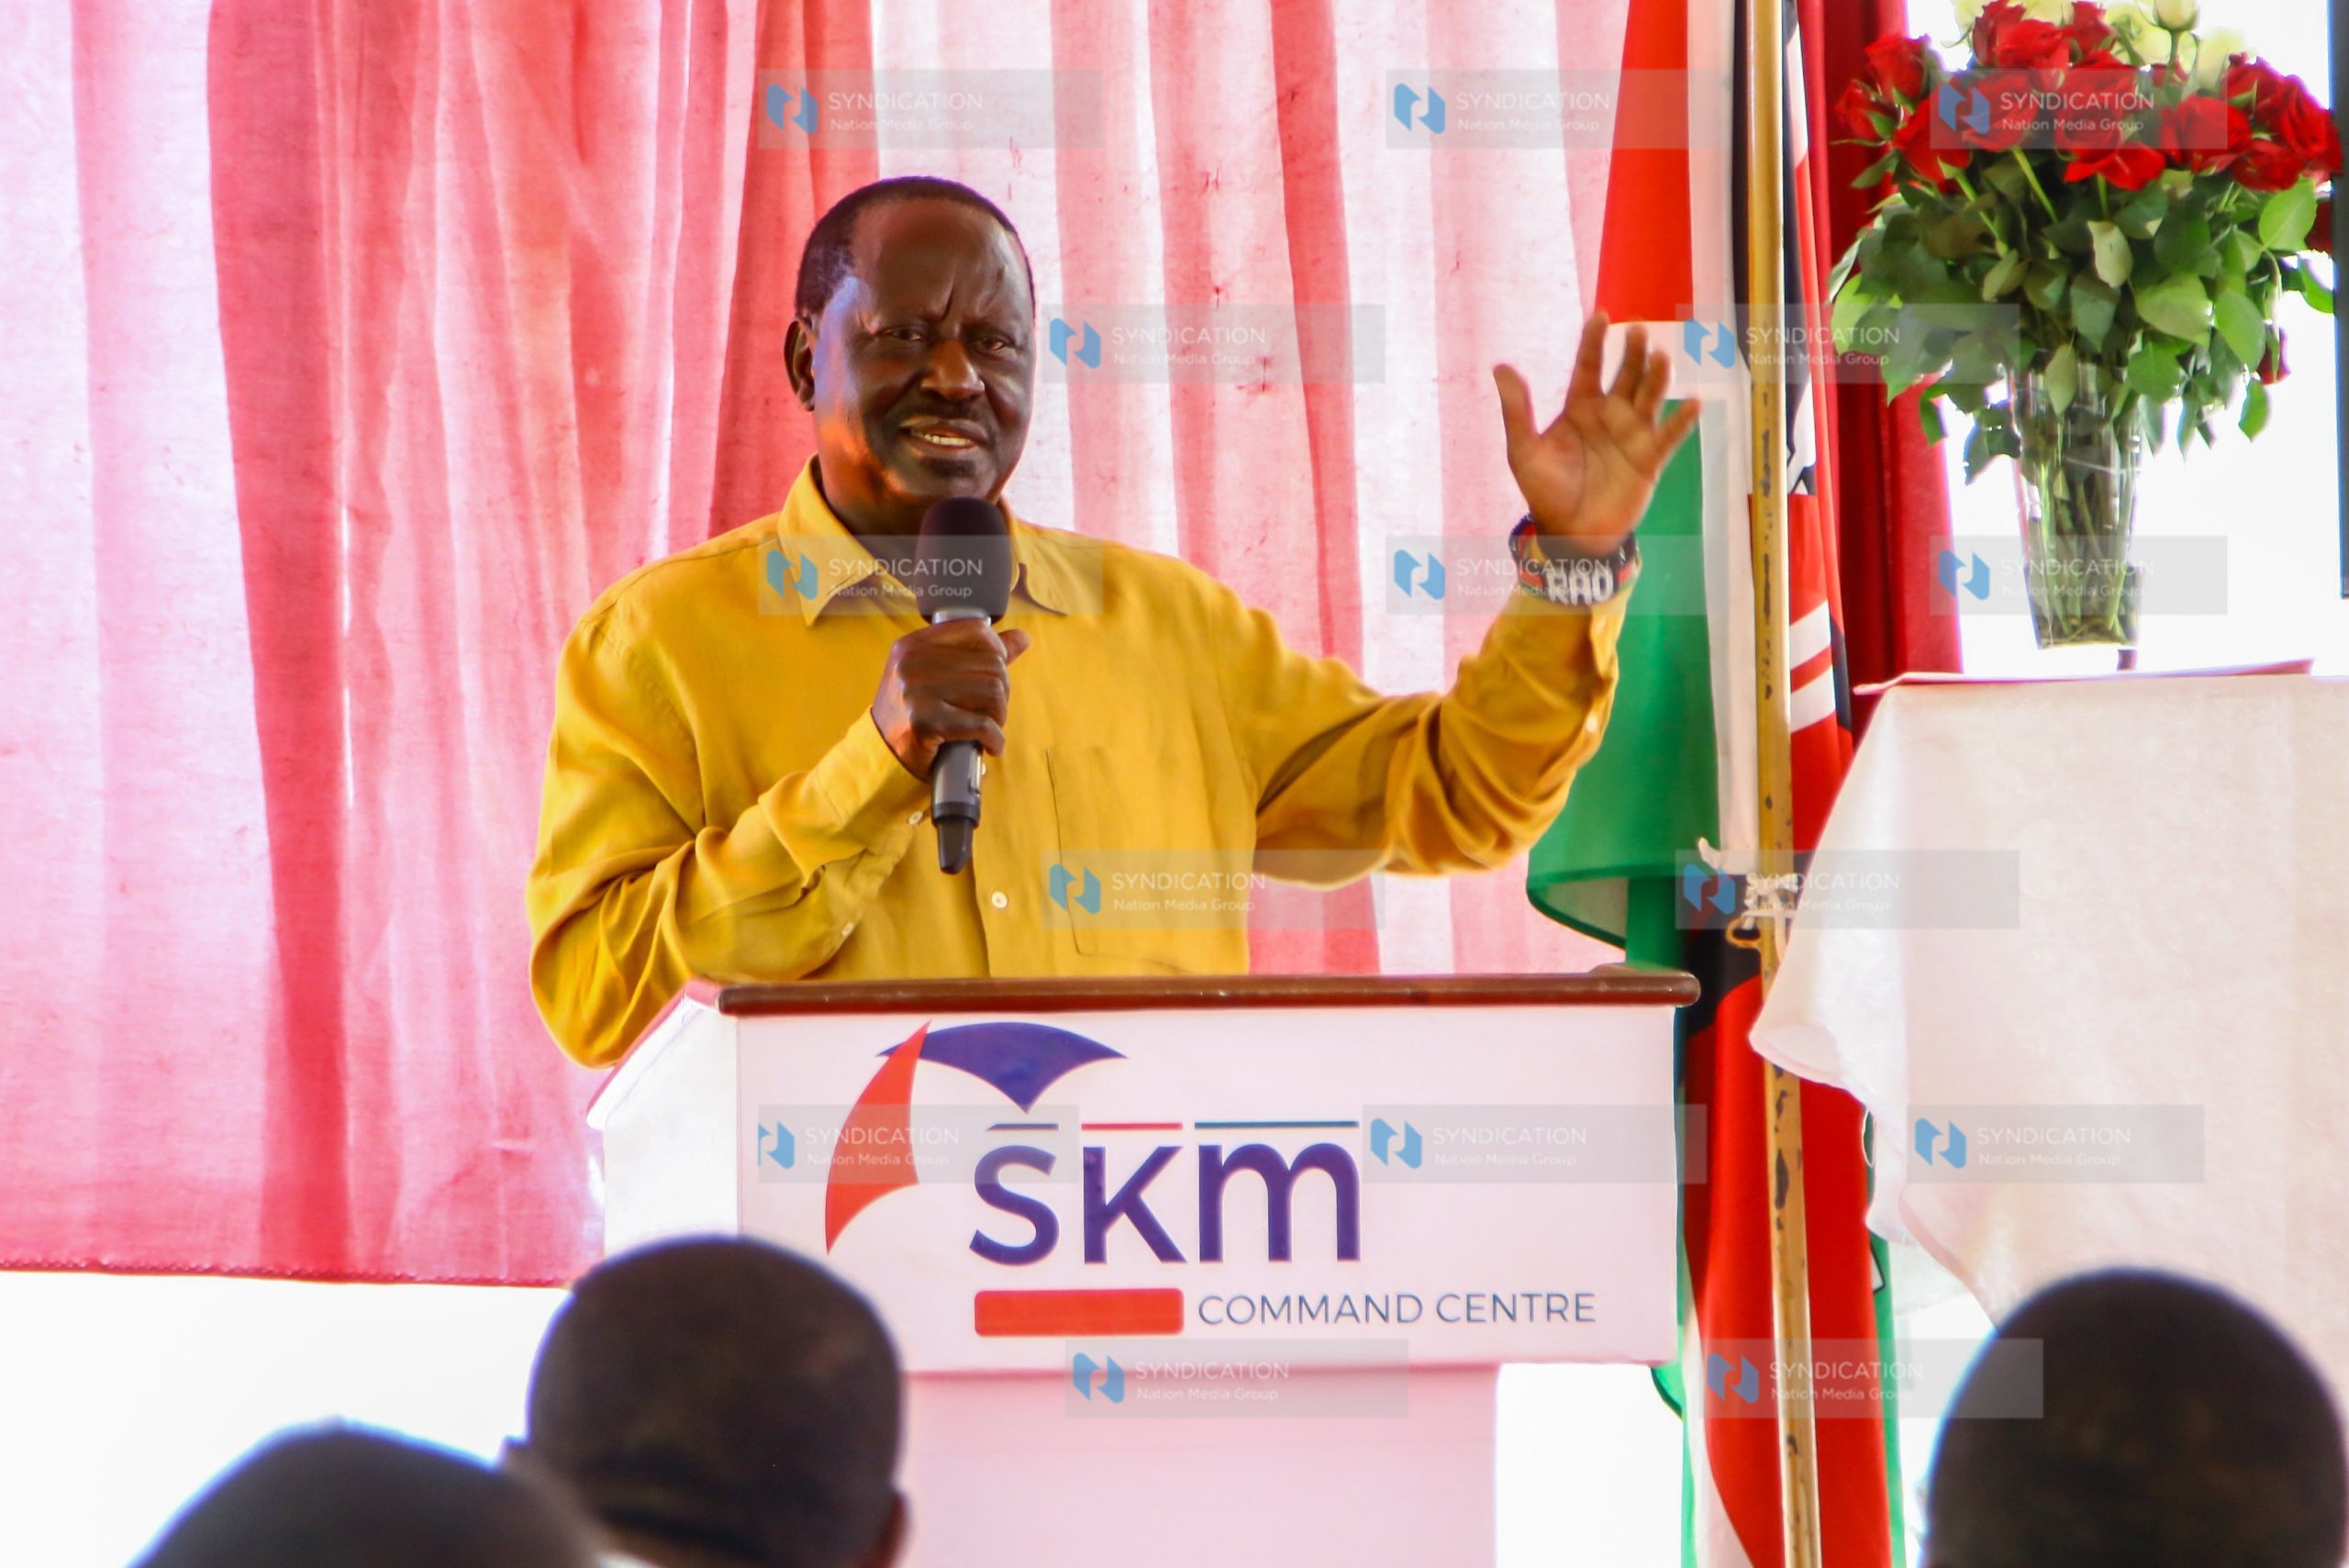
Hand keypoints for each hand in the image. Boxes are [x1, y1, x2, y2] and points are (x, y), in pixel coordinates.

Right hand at [871, 620, 1029, 777]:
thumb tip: (1021, 637)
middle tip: (990, 711)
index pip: (976, 631)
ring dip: (998, 716)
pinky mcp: (925, 723)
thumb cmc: (913, 712)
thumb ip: (978, 654)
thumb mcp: (935, 674)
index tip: (996, 673)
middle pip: (992, 666)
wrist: (881, 752)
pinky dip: (994, 740)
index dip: (997, 652)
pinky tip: (989, 745)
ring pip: (993, 693)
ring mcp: (917, 693)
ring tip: (987, 727)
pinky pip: (982, 725)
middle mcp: (913, 664)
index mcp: (914, 645)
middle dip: (1001, 693)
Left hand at [1493, 311, 1701, 555]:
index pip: (1588, 366)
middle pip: (1625, 374)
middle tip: (1639, 330)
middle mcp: (1610, 413)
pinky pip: (1669, 435)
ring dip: (1657, 376)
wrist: (1570, 533)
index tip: (1600, 316)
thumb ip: (1516, 409)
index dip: (1594, 342)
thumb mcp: (1524, 449)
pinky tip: (1693, 402)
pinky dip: (1682, 419)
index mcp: (1580, 406)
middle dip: (1632, 353)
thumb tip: (1500, 366)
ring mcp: (1633, 433)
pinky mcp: (1650, 458)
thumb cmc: (1546, 490)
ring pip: (1650, 396)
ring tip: (1662, 356)